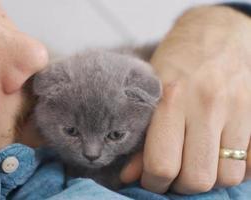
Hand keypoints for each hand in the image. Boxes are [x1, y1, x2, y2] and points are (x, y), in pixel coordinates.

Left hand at [121, 5, 250, 193]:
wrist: (216, 33)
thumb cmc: (176, 62)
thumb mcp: (150, 92)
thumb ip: (141, 137)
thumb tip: (131, 176)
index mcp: (170, 99)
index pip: (162, 164)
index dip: (153, 182)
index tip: (151, 180)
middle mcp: (205, 105)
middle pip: (197, 178)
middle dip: (180, 186)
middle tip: (171, 177)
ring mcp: (236, 110)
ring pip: (225, 177)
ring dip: (207, 179)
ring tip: (193, 164)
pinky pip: (248, 165)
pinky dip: (231, 168)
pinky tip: (215, 156)